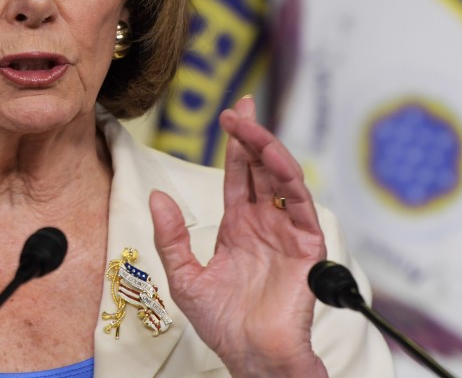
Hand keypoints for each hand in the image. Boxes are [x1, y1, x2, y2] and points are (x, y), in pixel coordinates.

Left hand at [150, 96, 326, 376]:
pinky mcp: (306, 247)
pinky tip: (275, 159)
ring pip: (282, 180)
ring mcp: (286, 232)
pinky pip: (301, 206)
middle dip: (252, 135)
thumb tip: (156, 196)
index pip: (238, 175)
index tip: (230, 114)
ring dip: (268, 149)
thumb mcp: (183, 275)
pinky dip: (290, 179)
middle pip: (261, 168)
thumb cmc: (222, 323)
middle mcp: (264, 223)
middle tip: (238, 108)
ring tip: (250, 126)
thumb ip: (170, 235)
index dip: (235, 144)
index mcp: (238, 226)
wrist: (250, 356)